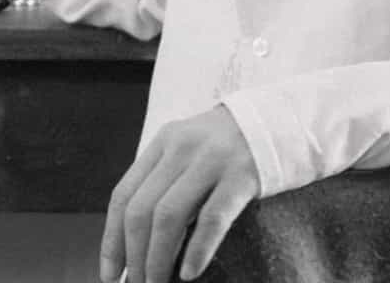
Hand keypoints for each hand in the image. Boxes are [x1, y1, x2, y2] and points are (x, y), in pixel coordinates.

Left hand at [101, 106, 258, 282]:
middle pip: (141, 209)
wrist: (278, 121)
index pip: (123, 196)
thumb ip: (164, 180)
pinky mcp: (241, 176)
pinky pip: (212, 217)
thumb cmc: (228, 147)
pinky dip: (197, 249)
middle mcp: (181, 149)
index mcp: (162, 143)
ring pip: (169, 215)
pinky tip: (188, 273)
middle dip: (134, 256)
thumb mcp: (188, 149)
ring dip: (158, 258)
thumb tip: (136, 241)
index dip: (112, 239)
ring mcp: (211, 161)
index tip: (110, 274)